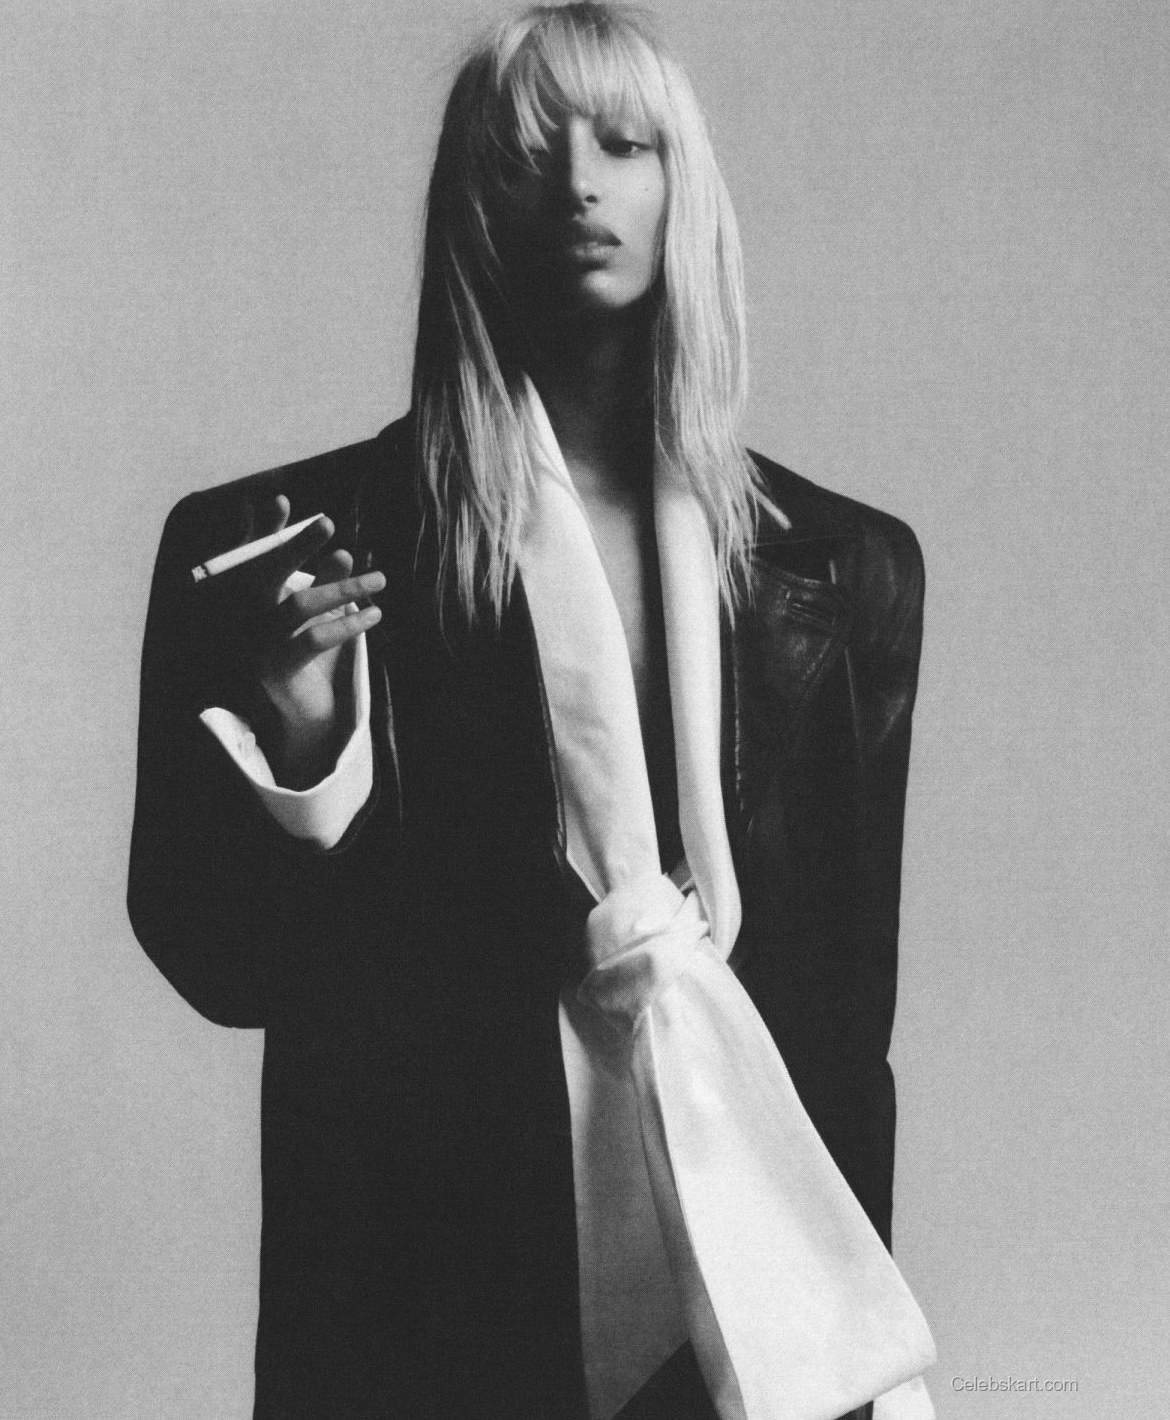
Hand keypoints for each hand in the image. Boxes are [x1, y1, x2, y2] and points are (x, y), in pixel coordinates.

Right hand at [202, 496, 384, 786]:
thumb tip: (345, 553)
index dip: (263, 530)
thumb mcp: (322, 616)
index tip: (281, 502)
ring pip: (298, 604)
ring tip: (379, 580)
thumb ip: (327, 584)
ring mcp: (255, 645)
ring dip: (342, 587)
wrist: (305, 715)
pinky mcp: (275, 671)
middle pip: (264, 572)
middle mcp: (243, 620)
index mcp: (248, 601)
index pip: (251, 558)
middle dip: (295, 545)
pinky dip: (347, 623)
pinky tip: (373, 616)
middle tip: (328, 523)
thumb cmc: (312, 658)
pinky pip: (313, 639)